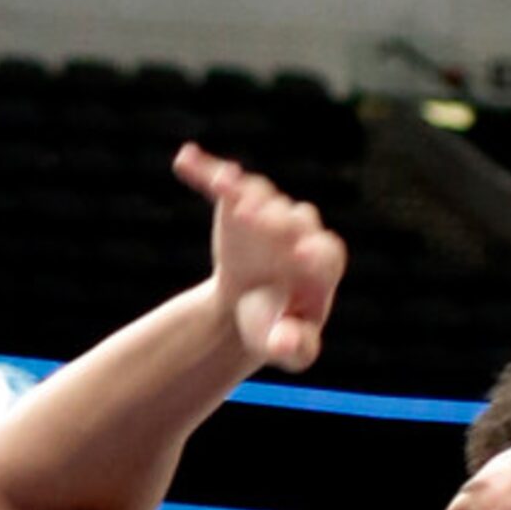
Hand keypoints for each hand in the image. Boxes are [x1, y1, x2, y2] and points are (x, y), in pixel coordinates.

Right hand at [172, 142, 344, 371]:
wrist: (249, 305)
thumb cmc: (276, 327)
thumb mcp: (287, 349)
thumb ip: (294, 350)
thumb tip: (284, 345)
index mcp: (322, 264)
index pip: (325, 252)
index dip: (314, 251)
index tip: (300, 254)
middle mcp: (300, 230)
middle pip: (293, 218)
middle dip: (275, 218)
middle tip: (252, 217)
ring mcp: (269, 213)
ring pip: (261, 195)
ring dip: (243, 190)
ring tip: (225, 183)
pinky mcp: (237, 203)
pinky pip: (224, 184)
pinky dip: (206, 171)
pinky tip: (185, 160)